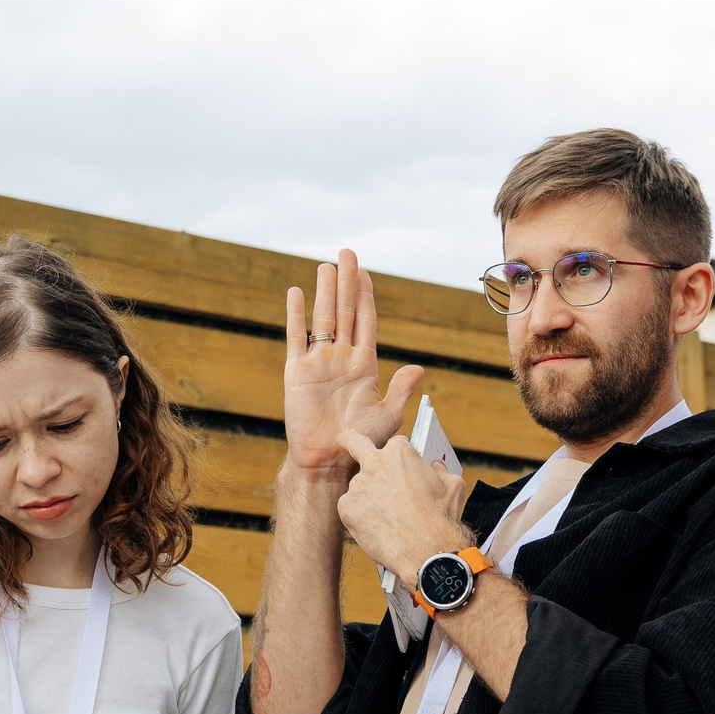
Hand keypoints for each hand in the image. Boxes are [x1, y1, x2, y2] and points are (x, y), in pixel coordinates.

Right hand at [284, 250, 424, 474]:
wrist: (328, 460)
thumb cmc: (359, 442)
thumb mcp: (387, 415)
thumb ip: (401, 390)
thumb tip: (418, 368)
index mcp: (364, 364)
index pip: (366, 322)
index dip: (367, 296)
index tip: (367, 273)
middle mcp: (341, 358)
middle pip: (345, 311)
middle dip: (348, 282)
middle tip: (348, 253)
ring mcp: (319, 363)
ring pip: (322, 318)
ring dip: (325, 292)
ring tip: (327, 266)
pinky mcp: (297, 372)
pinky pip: (296, 338)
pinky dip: (296, 315)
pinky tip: (296, 293)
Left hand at [336, 431, 470, 581]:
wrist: (426, 551)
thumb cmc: (441, 518)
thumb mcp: (452, 485)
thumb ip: (440, 469)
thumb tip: (435, 466)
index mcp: (399, 452)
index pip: (395, 444)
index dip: (400, 457)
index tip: (401, 467)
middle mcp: (374, 463)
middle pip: (355, 444)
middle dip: (351, 441)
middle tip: (348, 441)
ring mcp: (357, 486)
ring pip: (359, 486)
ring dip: (368, 495)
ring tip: (387, 517)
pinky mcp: (347, 508)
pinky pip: (351, 508)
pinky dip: (361, 516)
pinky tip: (377, 526)